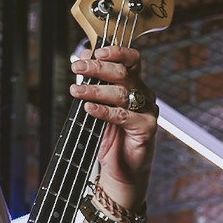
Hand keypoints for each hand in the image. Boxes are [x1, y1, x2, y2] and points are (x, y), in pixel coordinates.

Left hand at [70, 42, 157, 208]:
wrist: (122, 171)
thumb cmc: (111, 138)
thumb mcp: (100, 107)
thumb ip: (94, 84)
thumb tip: (82, 59)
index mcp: (135, 85)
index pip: (131, 59)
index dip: (115, 52)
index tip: (94, 51)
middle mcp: (143, 94)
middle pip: (123, 72)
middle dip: (97, 68)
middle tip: (76, 68)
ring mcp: (147, 110)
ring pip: (121, 92)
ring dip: (95, 90)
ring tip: (75, 91)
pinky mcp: (146, 128)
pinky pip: (122, 115)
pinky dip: (103, 111)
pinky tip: (88, 109)